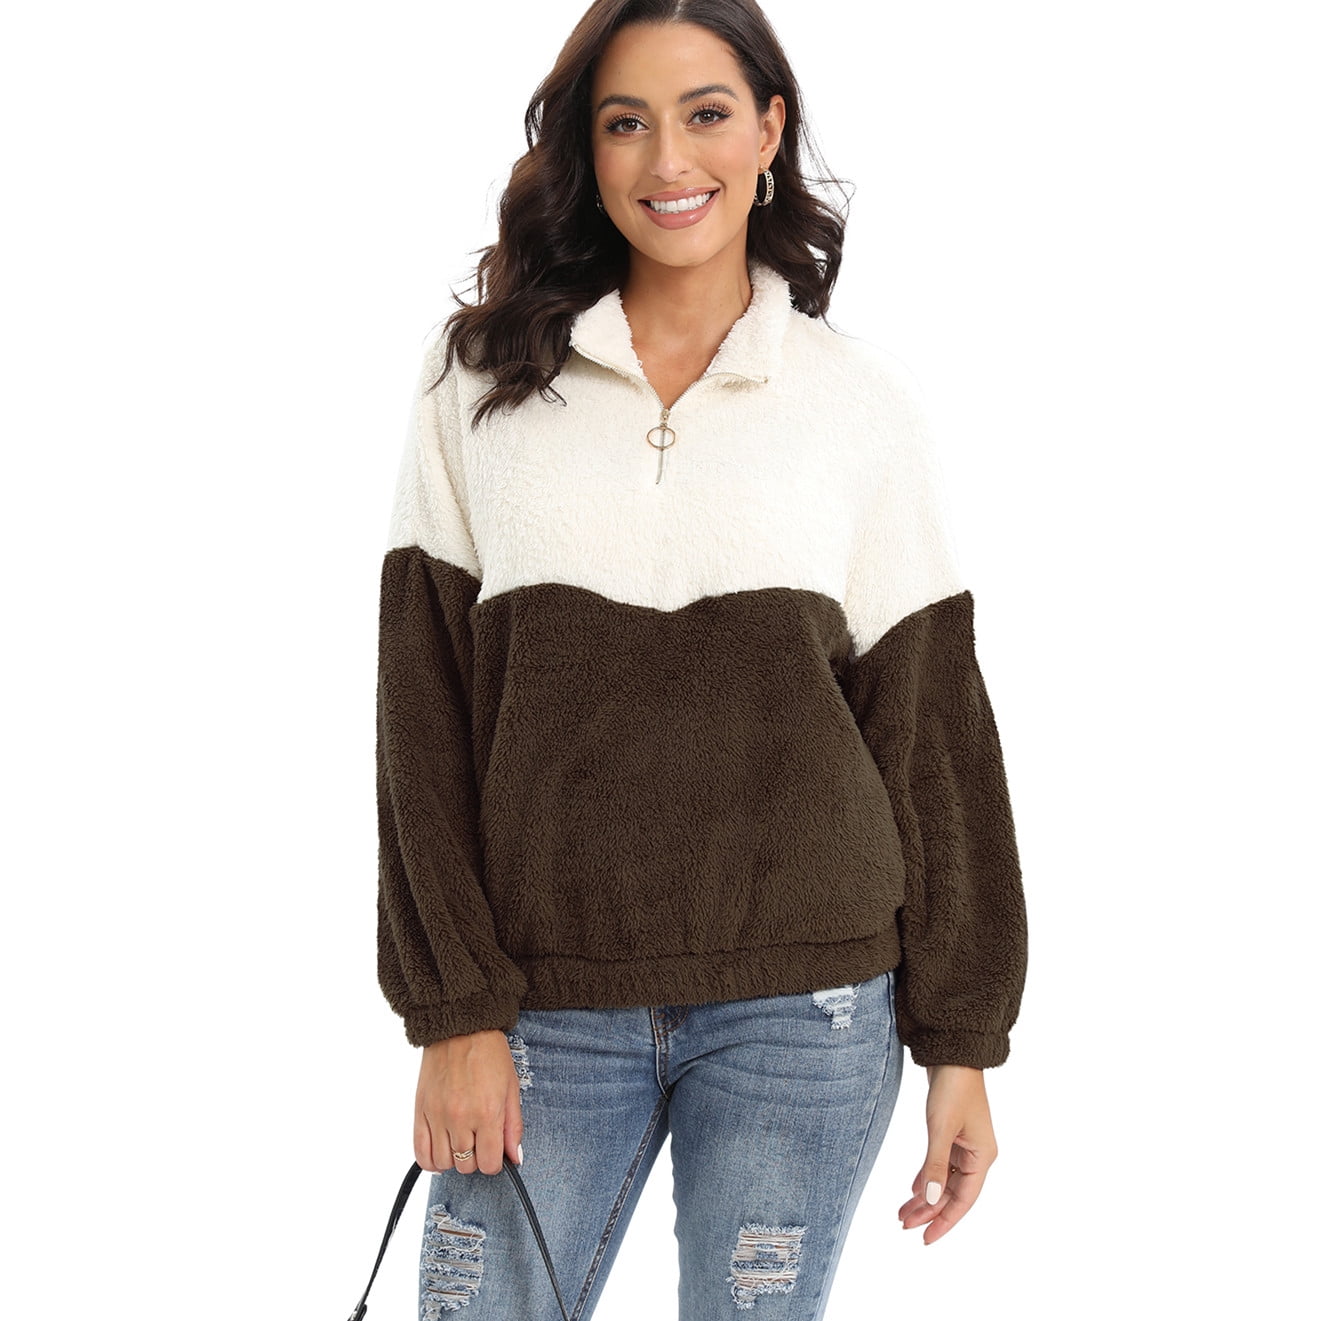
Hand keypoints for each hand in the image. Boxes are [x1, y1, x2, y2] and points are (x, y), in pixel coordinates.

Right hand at [414, 1029, 523, 1175]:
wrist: (460, 1028)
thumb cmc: (489, 1054)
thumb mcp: (511, 1088)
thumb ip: (513, 1127)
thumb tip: (515, 1158)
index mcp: (487, 1113)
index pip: (488, 1164)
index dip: (494, 1162)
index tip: (494, 1152)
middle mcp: (460, 1118)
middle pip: (466, 1166)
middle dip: (475, 1159)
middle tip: (479, 1142)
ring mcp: (437, 1116)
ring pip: (443, 1163)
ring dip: (454, 1159)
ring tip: (461, 1143)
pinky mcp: (420, 1111)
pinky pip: (420, 1152)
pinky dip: (430, 1160)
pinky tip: (441, 1152)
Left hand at [898, 1063, 998, 1244]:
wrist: (953, 1053)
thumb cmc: (952, 1088)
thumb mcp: (941, 1129)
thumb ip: (935, 1165)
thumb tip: (931, 1199)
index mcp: (982, 1157)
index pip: (963, 1200)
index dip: (945, 1221)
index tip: (925, 1239)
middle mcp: (977, 1154)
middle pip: (953, 1193)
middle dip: (929, 1210)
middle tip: (904, 1225)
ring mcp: (965, 1144)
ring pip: (945, 1180)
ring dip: (926, 1196)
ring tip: (903, 1212)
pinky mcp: (953, 1134)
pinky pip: (941, 1164)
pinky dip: (928, 1176)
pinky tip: (913, 1188)